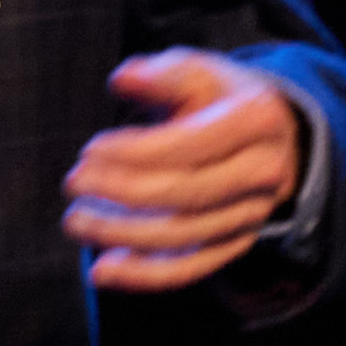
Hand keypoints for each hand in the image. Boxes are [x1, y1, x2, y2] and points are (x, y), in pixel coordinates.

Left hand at [68, 48, 305, 294]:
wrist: (272, 135)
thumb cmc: (222, 97)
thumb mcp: (199, 70)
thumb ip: (161, 73)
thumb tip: (121, 80)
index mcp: (256, 121)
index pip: (190, 145)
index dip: (135, 152)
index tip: (89, 150)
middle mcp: (263, 173)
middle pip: (186, 195)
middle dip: (121, 193)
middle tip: (73, 183)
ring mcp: (252, 214)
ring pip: (184, 236)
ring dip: (122, 235)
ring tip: (76, 220)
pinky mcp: (236, 243)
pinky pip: (190, 268)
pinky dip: (144, 275)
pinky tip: (101, 270)